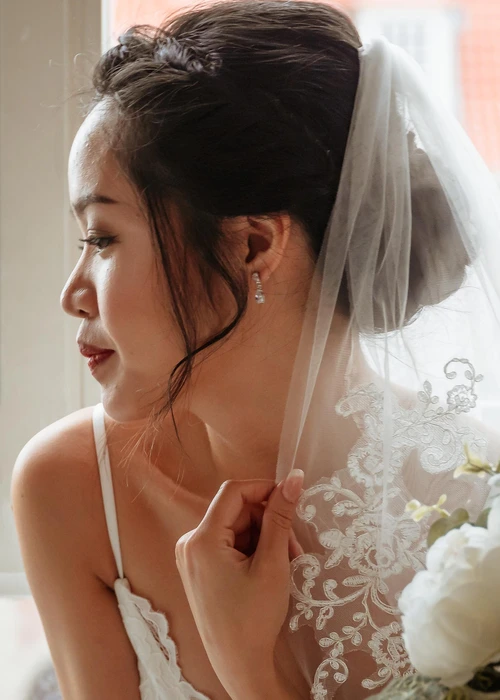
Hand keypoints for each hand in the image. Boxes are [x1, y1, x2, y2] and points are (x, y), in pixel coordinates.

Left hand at [174, 470, 304, 695]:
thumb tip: (294, 478)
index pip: (234, 492)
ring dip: (263, 537)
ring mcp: (192, 557)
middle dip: (268, 521)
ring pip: (235, 527)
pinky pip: (229, 543)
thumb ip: (280, 516)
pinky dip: (252, 549)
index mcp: (200, 540)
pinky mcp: (200, 568)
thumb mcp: (272, 563)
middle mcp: (189, 543)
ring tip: (285, 563)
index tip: (291, 499)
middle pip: (236, 511)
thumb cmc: (254, 618)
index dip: (265, 489)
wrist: (239, 665)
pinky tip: (268, 569)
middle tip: (293, 547)